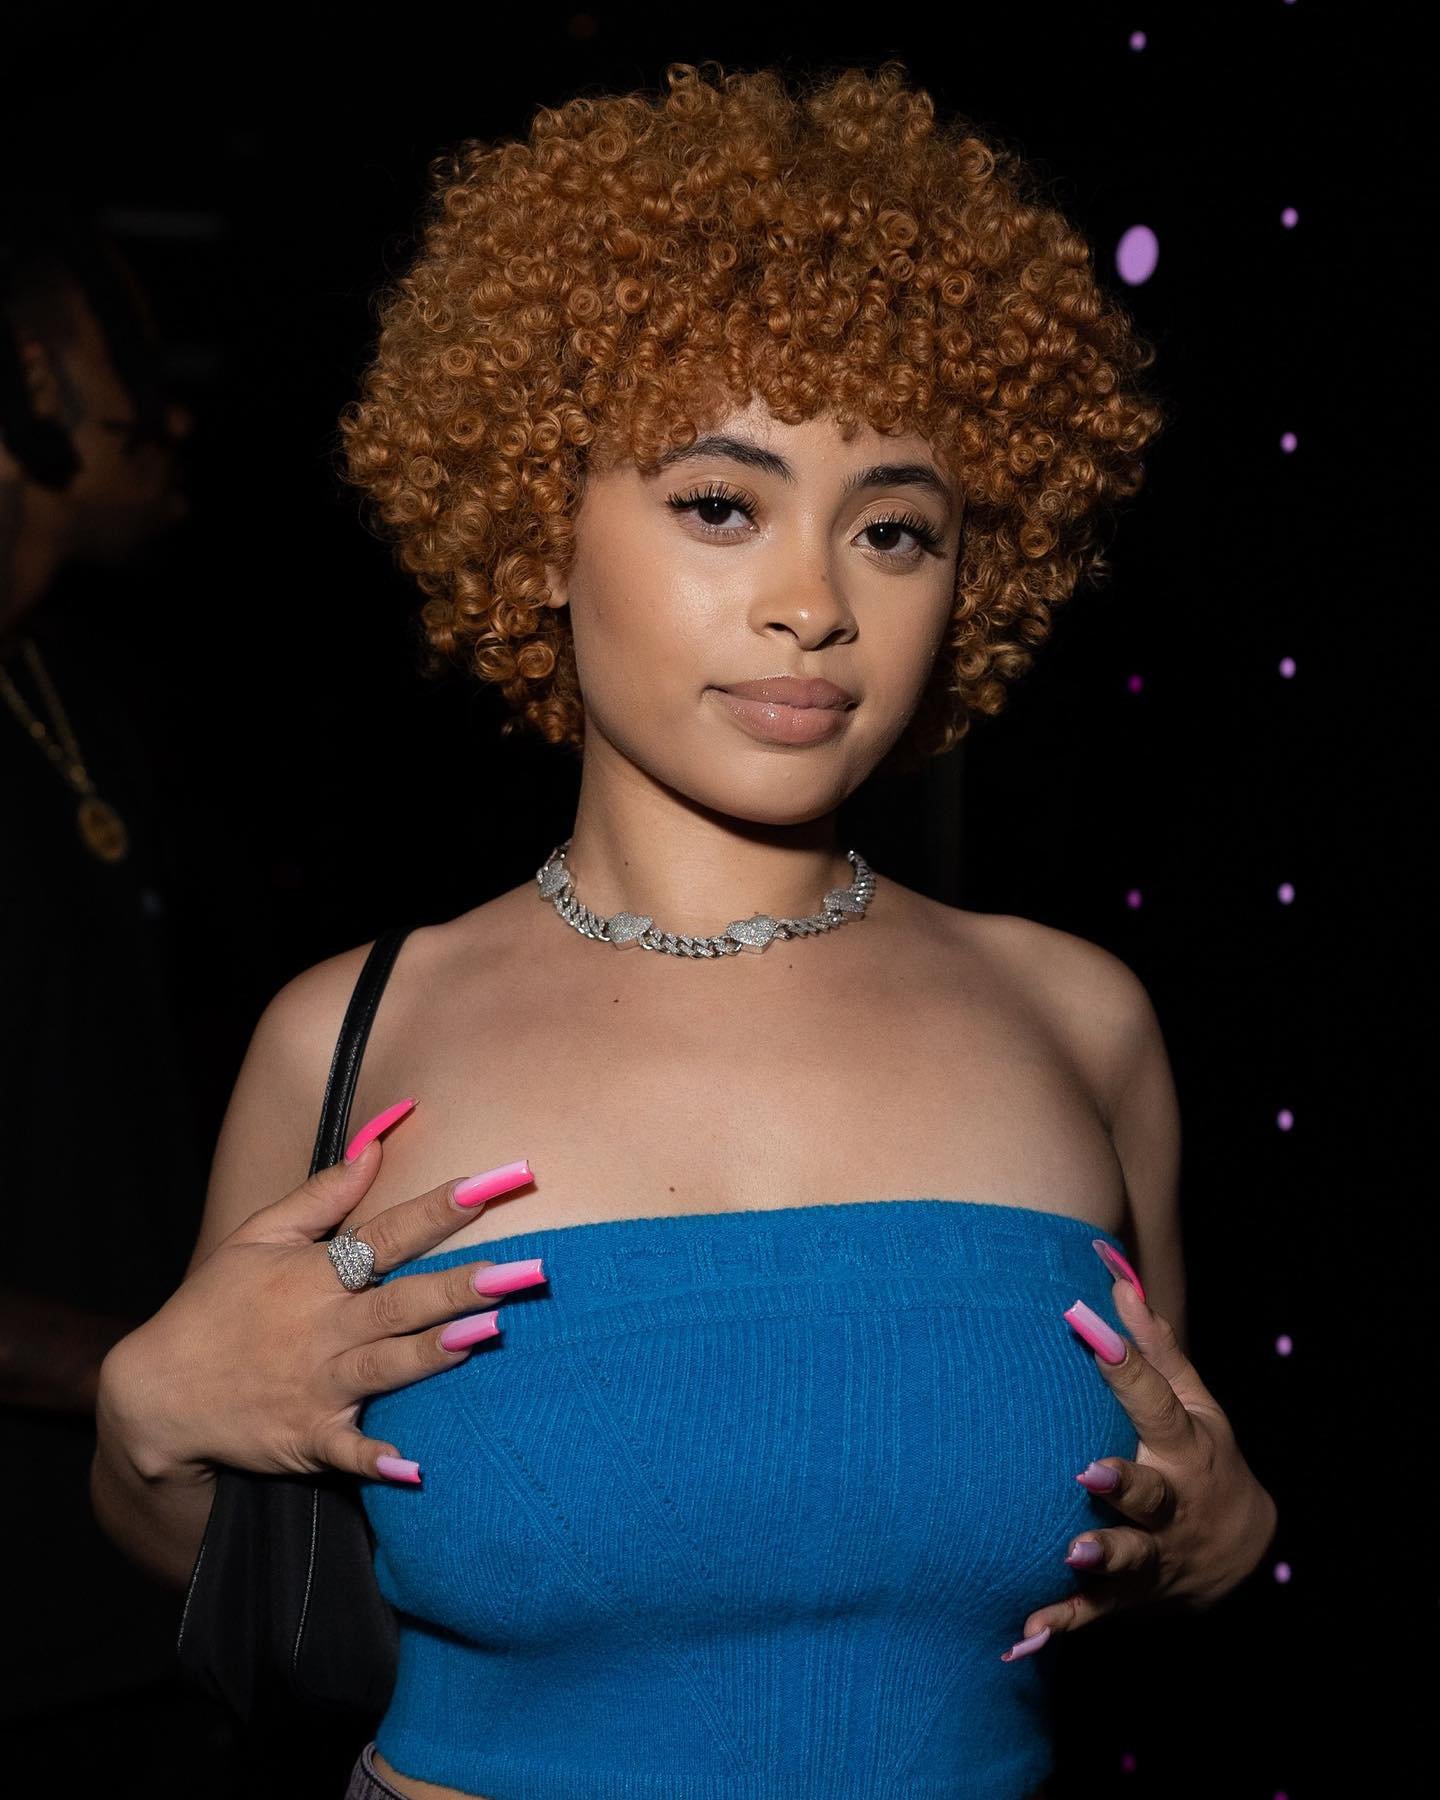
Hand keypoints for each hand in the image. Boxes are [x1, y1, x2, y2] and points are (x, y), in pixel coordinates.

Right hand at [99, 1109, 539, 1486]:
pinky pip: (350, 1454)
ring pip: (388, 1366)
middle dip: (462, 1285)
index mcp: (314, 1274)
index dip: (438, 1208)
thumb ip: (322, 1194)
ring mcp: (318, 1385)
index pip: (387, 1233)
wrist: (157, 1394)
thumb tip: (379, 1144)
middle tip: (524, 1270)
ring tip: (492, 1334)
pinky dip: (380, 1462)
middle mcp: (323, 1327)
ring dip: (438, 1352)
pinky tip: (419, 1468)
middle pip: (402, 1301)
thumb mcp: (257, 1237)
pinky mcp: (309, 1438)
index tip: (491, 1184)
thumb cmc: (215, 1305)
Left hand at [1018, 1275, 1278, 1643]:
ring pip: (1127, 1561)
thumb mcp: (1197, 1406)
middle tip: (1088, 1472)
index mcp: (1186, 1449)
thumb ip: (1155, 1349)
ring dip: (1100, 1559)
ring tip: (1068, 1553)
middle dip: (1122, 1485)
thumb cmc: (1204, 1457)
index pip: (1157, 1403)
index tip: (1093, 1334)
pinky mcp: (1127, 1598)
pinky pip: (1092, 1615)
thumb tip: (1119, 1280)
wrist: (1242, 1557)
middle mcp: (1172, 1506)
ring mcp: (1153, 1556)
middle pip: (1149, 1495)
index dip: (1127, 1366)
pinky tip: (1024, 1632)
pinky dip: (1061, 1624)